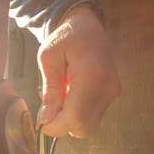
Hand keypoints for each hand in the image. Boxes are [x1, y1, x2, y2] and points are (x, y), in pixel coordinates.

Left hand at [37, 6, 120, 137]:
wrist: (87, 27)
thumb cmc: (64, 39)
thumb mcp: (48, 58)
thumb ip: (49, 90)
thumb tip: (46, 119)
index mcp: (91, 75)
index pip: (75, 116)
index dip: (56, 126)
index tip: (41, 123)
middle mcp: (107, 87)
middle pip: (83, 126)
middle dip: (62, 125)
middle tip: (49, 109)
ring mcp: (112, 92)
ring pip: (89, 125)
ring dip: (70, 120)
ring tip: (60, 98)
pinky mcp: (112, 95)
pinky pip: (93, 117)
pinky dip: (79, 115)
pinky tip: (70, 97)